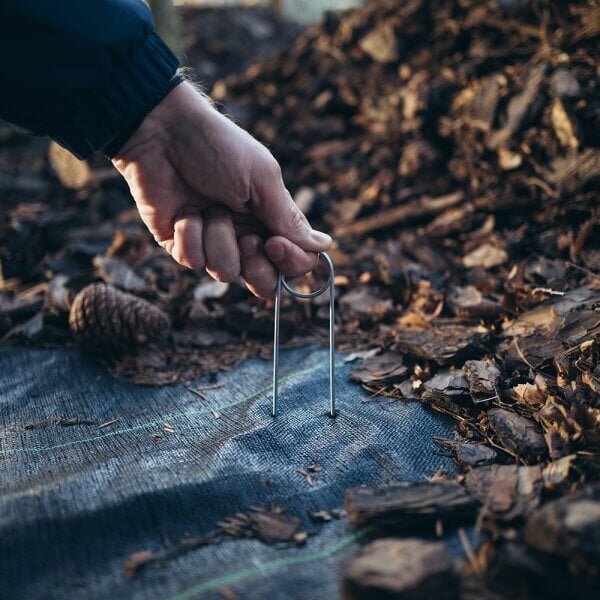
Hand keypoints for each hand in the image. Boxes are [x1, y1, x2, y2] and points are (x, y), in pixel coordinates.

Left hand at [111, 82, 330, 297]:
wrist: (162, 134)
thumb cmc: (218, 148)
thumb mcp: (262, 180)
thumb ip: (289, 219)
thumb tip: (325, 247)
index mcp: (271, 220)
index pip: (296, 263)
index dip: (290, 263)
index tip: (274, 243)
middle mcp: (246, 236)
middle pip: (264, 283)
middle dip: (257, 268)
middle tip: (247, 239)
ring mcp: (213, 242)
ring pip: (226, 274)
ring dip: (218, 239)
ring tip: (208, 209)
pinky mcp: (182, 245)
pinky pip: (193, 262)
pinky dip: (190, 235)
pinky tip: (184, 212)